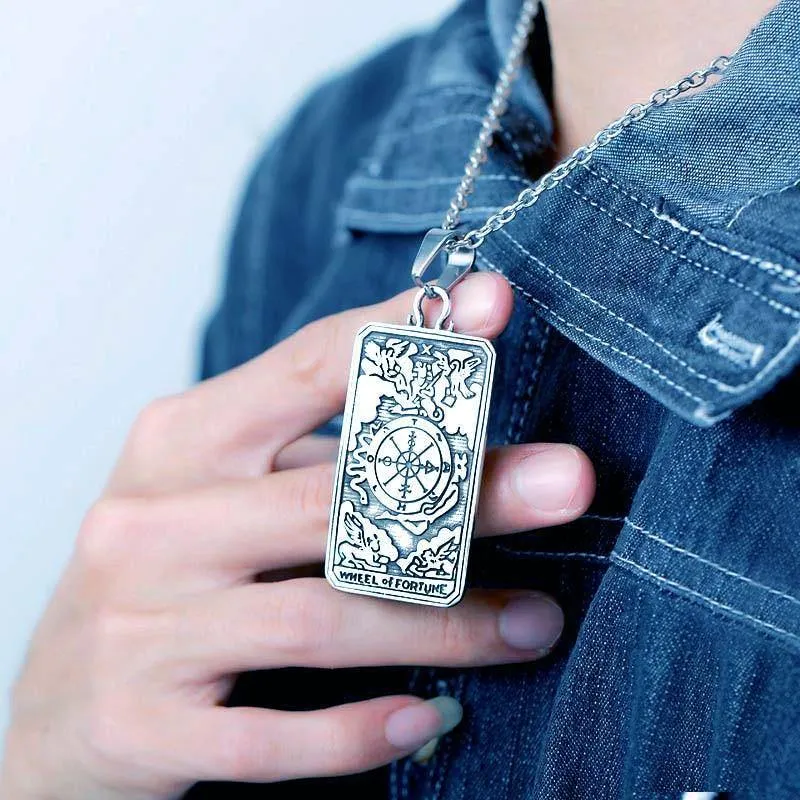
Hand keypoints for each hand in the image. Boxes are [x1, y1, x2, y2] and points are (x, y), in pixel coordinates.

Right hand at [0, 273, 594, 798]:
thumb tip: (455, 425)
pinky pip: (268, 736)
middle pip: (335, 495)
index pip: (307, 366)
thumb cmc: (162, 576)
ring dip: (444, 625)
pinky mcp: (139, 723)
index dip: (404, 336)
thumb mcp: (217, 493)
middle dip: (465, 490)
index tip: (493, 304)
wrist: (55, 708)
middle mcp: (153, 521)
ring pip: (321, 617)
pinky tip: (430, 718)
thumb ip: (312, 458)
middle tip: (568, 481)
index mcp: (180, 441)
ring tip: (536, 625)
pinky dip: (357, 730)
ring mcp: (140, 624)